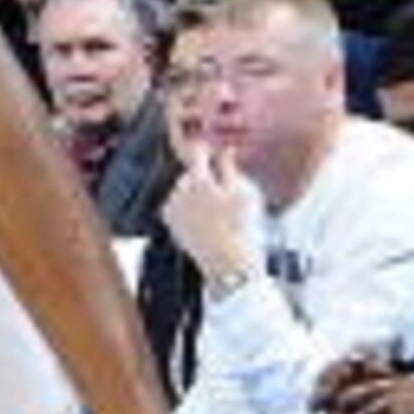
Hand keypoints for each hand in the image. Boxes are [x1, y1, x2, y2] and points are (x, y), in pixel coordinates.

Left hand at [161, 146, 264, 287]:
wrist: (228, 264)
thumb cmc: (240, 226)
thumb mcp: (242, 192)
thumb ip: (228, 166)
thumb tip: (224, 148)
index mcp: (197, 180)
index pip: (198, 153)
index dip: (208, 150)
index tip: (216, 151)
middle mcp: (178, 192)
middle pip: (191, 174)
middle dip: (204, 177)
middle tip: (223, 191)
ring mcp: (172, 208)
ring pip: (184, 190)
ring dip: (196, 193)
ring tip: (216, 209)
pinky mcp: (171, 224)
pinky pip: (179, 206)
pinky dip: (189, 208)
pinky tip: (205, 219)